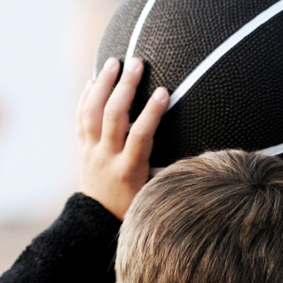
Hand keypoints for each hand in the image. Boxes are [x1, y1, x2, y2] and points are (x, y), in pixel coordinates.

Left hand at [77, 57, 168, 219]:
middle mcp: (108, 157)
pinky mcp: (82, 148)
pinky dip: (86, 98)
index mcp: (129, 169)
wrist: (98, 219)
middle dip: (125, 87)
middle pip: (114, 117)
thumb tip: (202, 156)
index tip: (164, 91)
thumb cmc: (134, 204)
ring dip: (102, 85)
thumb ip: (170, 171)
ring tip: (113, 62)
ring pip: (92, 113)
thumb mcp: (154, 192)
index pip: (140, 136)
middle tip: (137, 63)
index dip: (152, 112)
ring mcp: (92, 151)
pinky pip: (80, 119)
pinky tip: (94, 80)